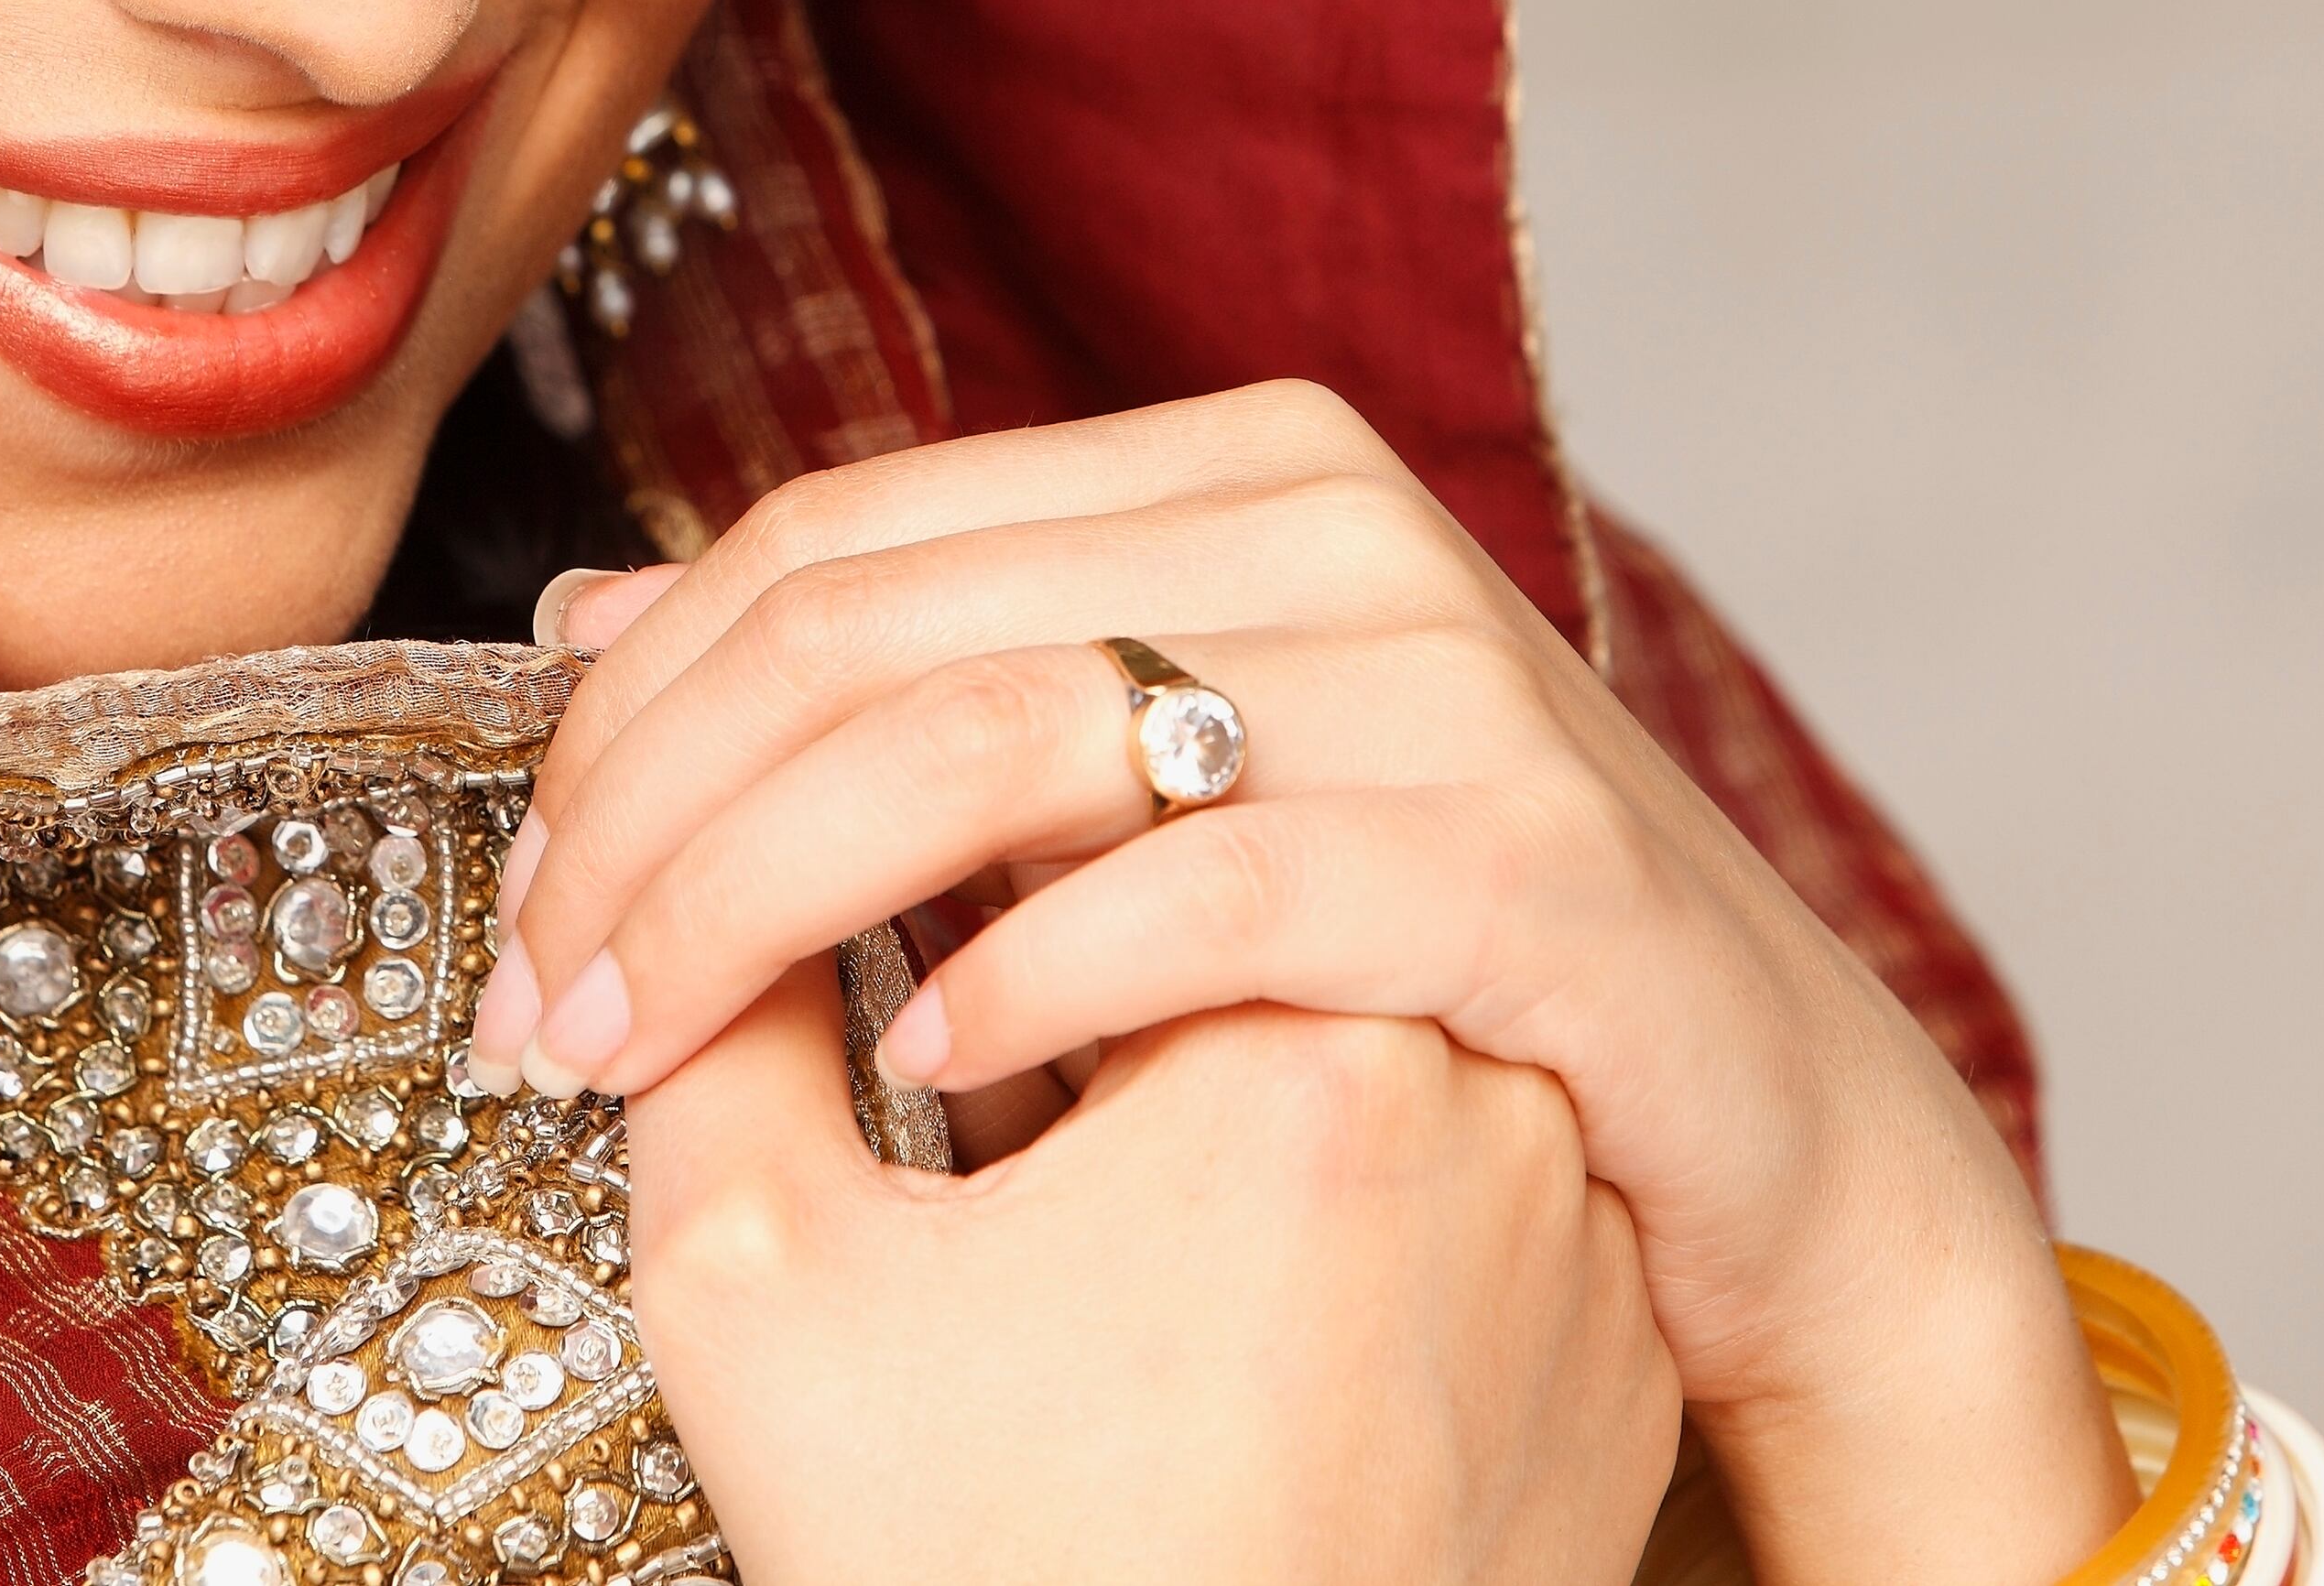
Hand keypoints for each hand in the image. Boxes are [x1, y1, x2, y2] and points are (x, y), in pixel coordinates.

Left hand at [477, 384, 2138, 1585]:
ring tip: (650, 1053)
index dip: (628, 722)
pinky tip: (919, 1076)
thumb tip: (598, 614)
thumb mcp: (1147, 780)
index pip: (821, 539)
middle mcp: (1325, 519)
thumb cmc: (1416, 943)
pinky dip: (1032, 981)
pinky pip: (1211, 892)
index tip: (522, 908)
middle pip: (860, 629)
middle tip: (532, 1013)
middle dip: (648, 830)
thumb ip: (913, 681)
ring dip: (764, 909)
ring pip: (990, 737)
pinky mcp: (1528, 858)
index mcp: (1218, 463)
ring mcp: (1439, 674)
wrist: (1756, 1114)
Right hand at [627, 953, 1677, 1585]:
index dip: (915, 881)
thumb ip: (723, 1013)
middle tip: (949, 1152)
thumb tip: (723, 856)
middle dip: (1047, 983)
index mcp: (1306, 1036)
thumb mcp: (760, 1281)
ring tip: (1068, 1261)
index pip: (1084, 814)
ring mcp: (1573, 1236)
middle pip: (1214, 922)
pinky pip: (1428, 1198)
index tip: (844, 1017)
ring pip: (1321, 1049)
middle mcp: (1495, 1102)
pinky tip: (1192, 1352)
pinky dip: (1300, 1221)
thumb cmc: (974, 1582)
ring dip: (1175, 1086)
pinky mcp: (1600, 1356)